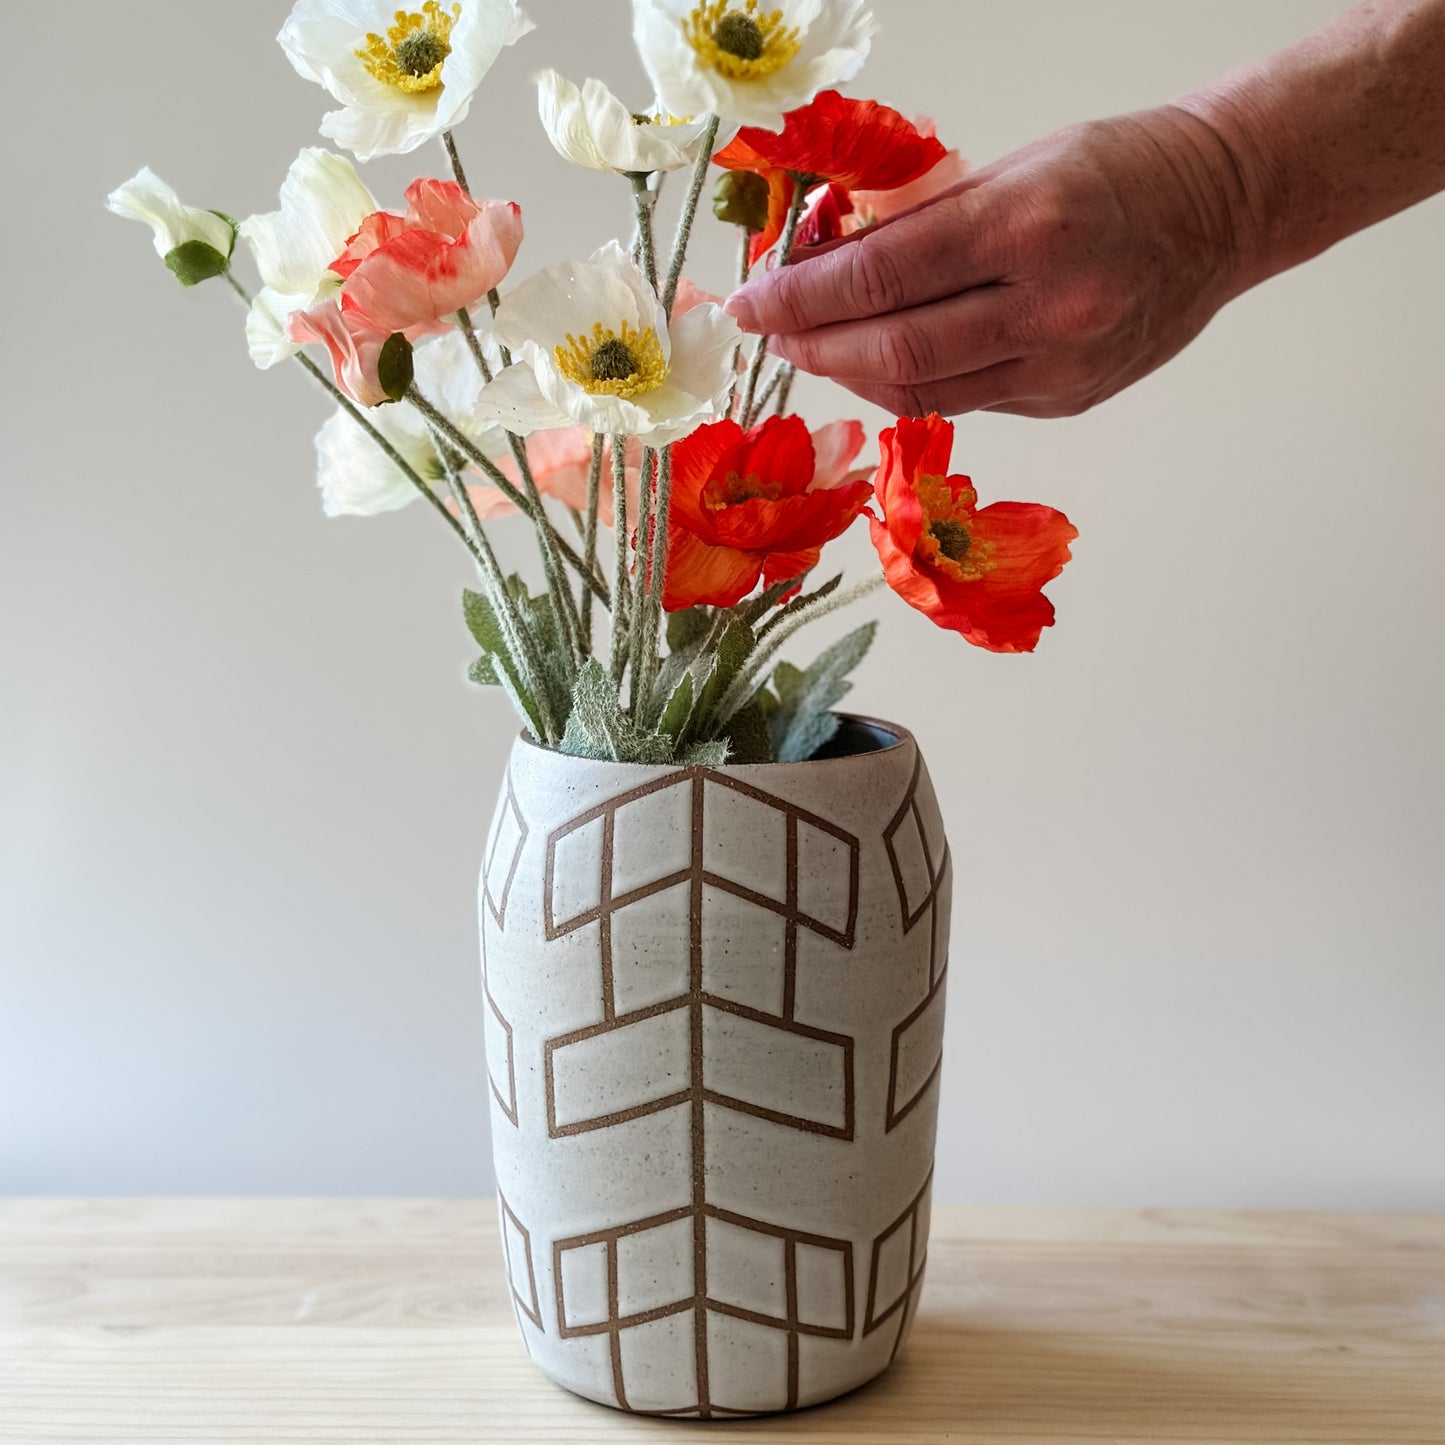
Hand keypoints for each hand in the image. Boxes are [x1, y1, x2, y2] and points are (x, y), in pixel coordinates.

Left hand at [724, 108, 1255, 418]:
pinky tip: (877, 365)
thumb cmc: (1119, 170)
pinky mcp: (1068, 398)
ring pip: (924, 392)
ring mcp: (1061, 364)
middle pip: (894, 349)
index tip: (751, 302)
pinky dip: (908, 387)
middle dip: (813, 345)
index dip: (801, 297)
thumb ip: (924, 221)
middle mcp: (1047, 305)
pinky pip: (964, 402)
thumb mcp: (1016, 168)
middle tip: (769, 335)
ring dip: (852, 374)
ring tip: (812, 350)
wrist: (1225, 210)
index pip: (881, 276)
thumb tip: (830, 261)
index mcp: (1027, 224)